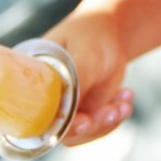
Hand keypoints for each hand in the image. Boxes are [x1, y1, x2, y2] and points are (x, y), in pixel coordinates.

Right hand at [44, 10, 133, 145]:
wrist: (111, 29)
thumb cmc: (93, 33)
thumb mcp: (86, 54)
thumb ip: (77, 79)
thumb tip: (70, 110)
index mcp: (34, 78)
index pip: (36, 113)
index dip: (57, 125)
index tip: (84, 121)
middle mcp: (45, 95)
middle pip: (61, 128)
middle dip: (91, 125)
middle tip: (113, 111)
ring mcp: (65, 104)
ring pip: (82, 130)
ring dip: (106, 122)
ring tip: (125, 103)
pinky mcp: (82, 108)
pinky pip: (97, 125)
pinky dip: (114, 116)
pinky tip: (126, 98)